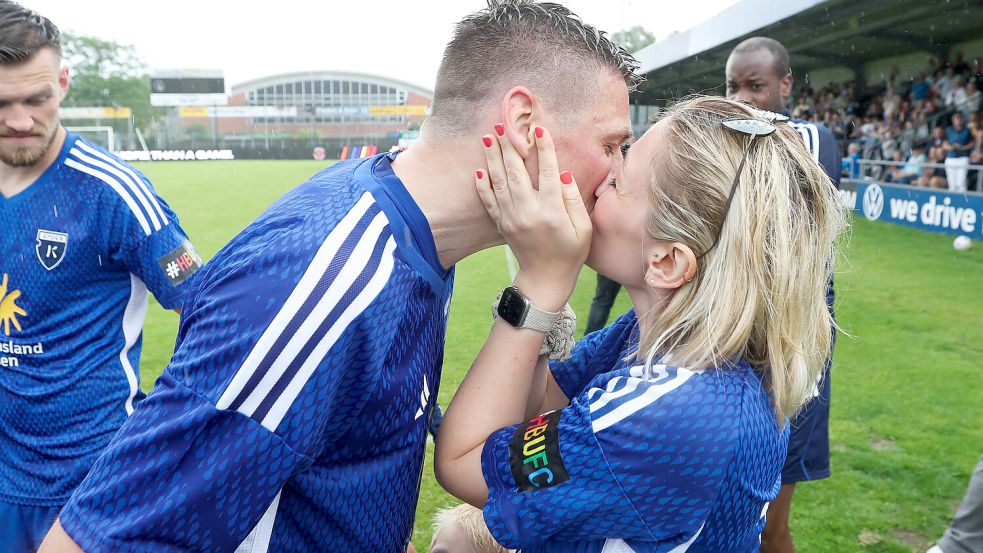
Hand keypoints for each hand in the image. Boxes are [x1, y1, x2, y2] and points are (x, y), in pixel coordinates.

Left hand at [475, 125, 590, 309]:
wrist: (545, 277)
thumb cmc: (570, 251)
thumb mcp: (583, 228)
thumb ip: (573, 200)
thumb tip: (563, 174)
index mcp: (552, 212)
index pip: (548, 173)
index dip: (544, 150)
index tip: (539, 130)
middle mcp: (528, 212)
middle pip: (516, 172)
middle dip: (509, 145)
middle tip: (503, 124)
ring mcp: (511, 218)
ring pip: (499, 182)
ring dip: (492, 158)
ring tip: (487, 137)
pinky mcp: (501, 224)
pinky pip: (489, 201)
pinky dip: (482, 185)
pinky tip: (479, 169)